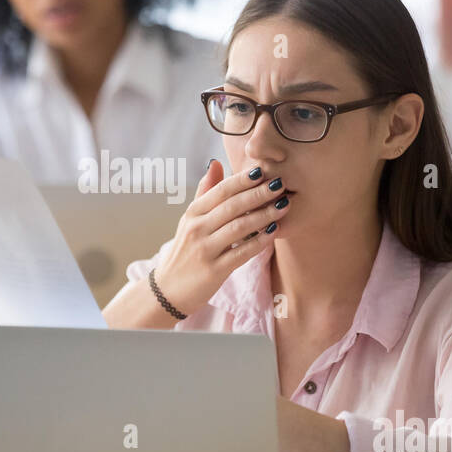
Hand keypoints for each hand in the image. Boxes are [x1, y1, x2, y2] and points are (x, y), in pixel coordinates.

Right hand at [150, 159, 291, 315]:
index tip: (262, 170)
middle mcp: (197, 229)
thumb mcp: (189, 219)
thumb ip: (204, 192)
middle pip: (232, 206)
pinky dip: (259, 241)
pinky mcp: (214, 271)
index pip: (220, 191)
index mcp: (193, 213)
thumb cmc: (185, 251)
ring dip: (264, 215)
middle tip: (280, 184)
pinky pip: (242, 252)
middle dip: (258, 194)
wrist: (168, 289)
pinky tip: (274, 231)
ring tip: (283, 205)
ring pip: (239, 227)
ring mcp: (205, 250)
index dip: (242, 180)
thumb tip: (215, 163)